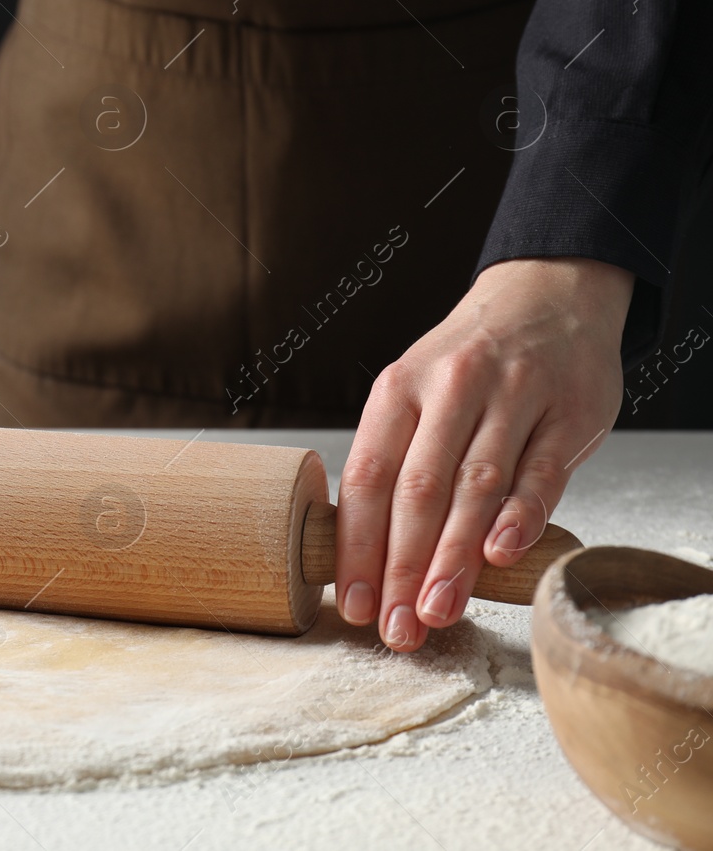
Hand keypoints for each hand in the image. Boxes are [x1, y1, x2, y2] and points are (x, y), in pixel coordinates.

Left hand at [336, 256, 633, 651]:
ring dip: (454, 556)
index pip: (368, 476)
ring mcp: (514, 397)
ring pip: (476, 486)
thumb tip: (364, 553)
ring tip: (436, 609)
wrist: (545, 296)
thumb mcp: (414, 392)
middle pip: (418, 489)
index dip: (358, 545)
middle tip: (396, 626)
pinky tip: (499, 557)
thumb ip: (395, 460)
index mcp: (398, 388)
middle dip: (402, 566)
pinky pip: (540, 472)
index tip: (353, 602)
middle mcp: (451, 388)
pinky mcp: (570, 413)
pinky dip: (518, 517)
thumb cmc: (468, 365)